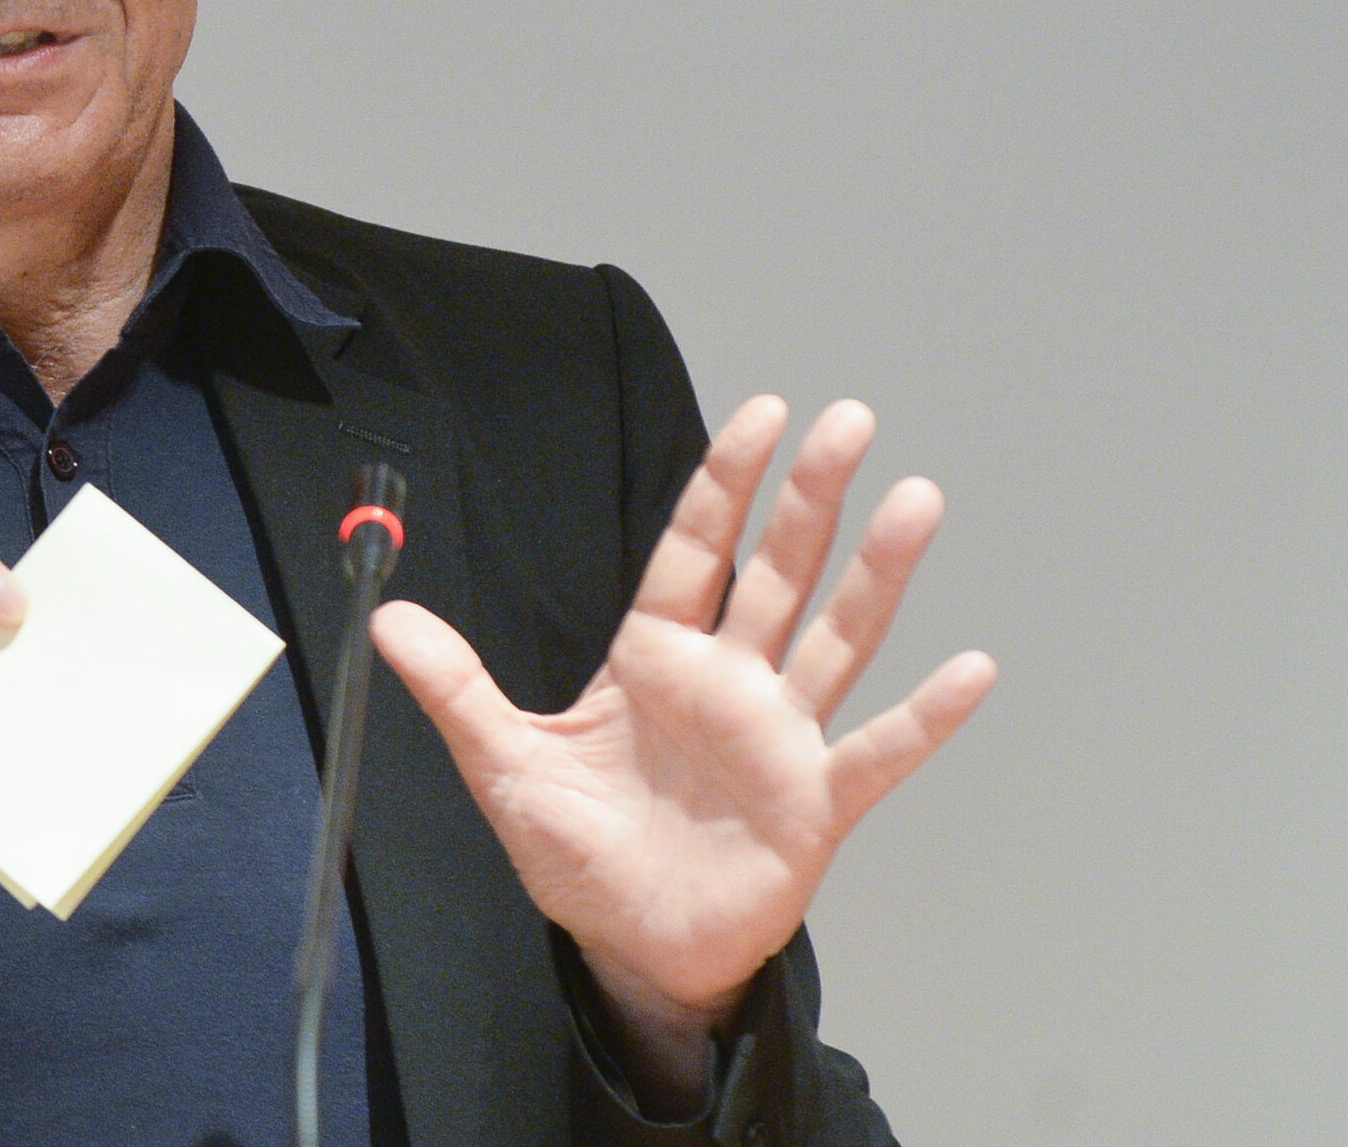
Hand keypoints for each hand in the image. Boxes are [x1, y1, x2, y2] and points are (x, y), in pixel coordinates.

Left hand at [371, 397, 995, 1103]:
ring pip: (835, 636)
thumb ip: (456, 687)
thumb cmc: (578, 853)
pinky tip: (972, 668)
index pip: (695, 549)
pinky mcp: (813, 804)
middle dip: (810, 495)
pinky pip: (875, 751)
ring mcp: (777, 737)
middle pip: (776, 570)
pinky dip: (923, 715)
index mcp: (653, 659)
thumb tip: (386, 618)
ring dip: (879, 573)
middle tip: (850, 419)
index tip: (761, 413)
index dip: (725, 482)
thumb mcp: (503, 764)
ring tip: (919, 498)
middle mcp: (726, 682)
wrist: (630, 945)